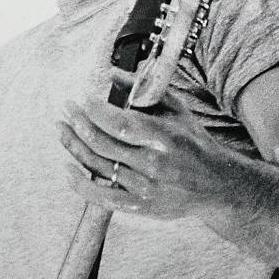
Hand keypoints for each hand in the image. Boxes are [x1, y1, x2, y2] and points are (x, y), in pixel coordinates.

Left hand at [58, 69, 228, 219]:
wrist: (216, 185)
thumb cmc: (194, 144)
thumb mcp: (177, 111)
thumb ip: (145, 91)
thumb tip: (112, 72)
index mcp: (166, 137)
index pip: (121, 124)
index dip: (96, 111)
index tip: (84, 98)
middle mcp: (155, 164)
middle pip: (104, 144)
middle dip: (79, 123)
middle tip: (67, 109)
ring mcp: (146, 188)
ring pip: (98, 166)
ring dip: (74, 146)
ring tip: (62, 129)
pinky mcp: (140, 206)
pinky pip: (102, 197)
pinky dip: (80, 184)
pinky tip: (67, 168)